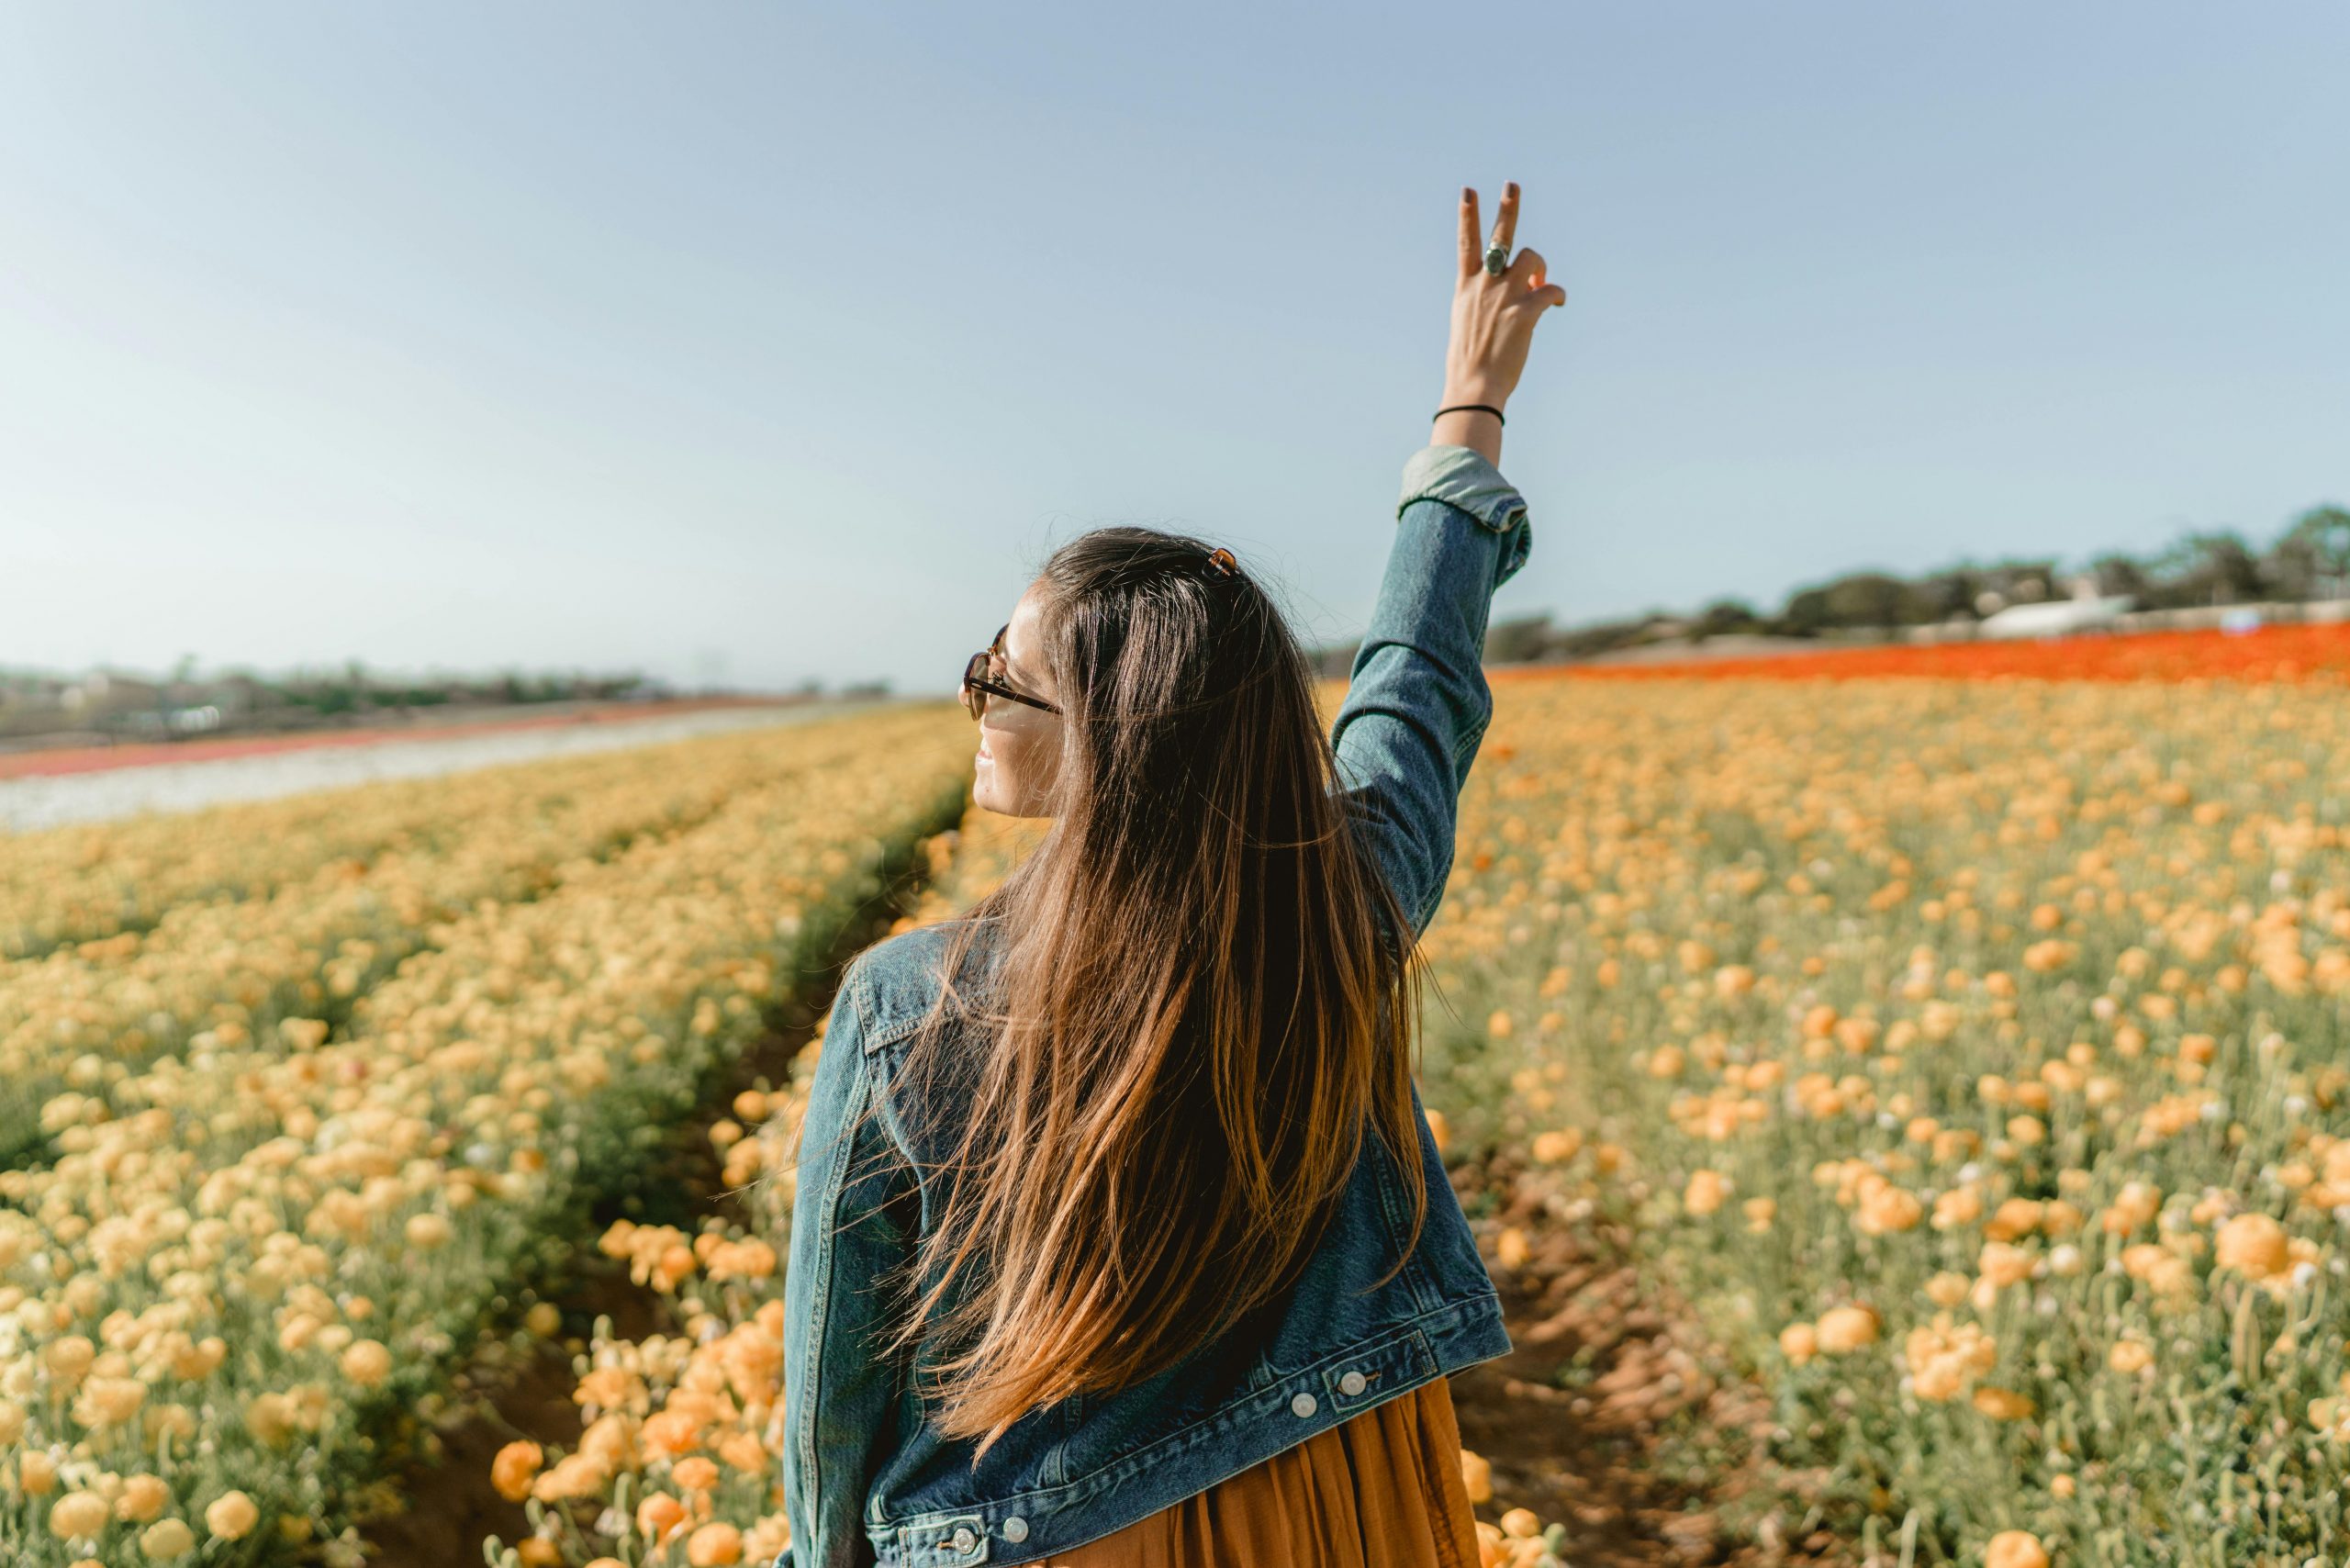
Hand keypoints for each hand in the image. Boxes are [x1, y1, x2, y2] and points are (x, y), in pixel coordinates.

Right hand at [1440, 182, 1566, 413]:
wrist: (1474, 388)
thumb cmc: (1469, 360)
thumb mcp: (1465, 321)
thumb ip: (1481, 299)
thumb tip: (1507, 292)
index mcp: (1466, 286)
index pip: (1466, 243)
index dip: (1467, 215)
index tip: (1468, 191)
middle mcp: (1484, 285)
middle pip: (1499, 237)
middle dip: (1507, 208)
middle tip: (1512, 185)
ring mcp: (1504, 296)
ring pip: (1531, 258)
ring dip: (1540, 266)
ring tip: (1539, 281)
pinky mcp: (1525, 312)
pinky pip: (1551, 290)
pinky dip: (1557, 294)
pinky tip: (1557, 303)